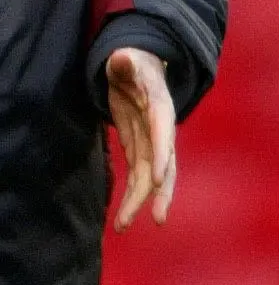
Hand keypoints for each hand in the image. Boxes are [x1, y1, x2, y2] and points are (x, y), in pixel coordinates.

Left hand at [105, 47, 176, 229]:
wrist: (137, 69)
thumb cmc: (130, 62)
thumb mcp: (125, 59)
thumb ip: (123, 62)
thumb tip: (121, 58)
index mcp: (159, 109)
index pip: (162, 134)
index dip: (161, 156)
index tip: (157, 180)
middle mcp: (159, 132)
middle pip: (164, 166)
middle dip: (159, 193)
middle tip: (157, 218)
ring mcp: (151, 144)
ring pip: (150, 179)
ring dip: (139, 202)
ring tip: (123, 226)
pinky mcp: (139, 150)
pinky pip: (138, 177)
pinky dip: (132, 197)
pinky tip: (122, 218)